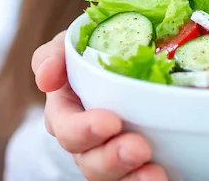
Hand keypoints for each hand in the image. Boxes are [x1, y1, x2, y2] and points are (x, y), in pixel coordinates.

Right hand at [32, 31, 167, 180]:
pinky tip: (162, 175)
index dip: (82, 128)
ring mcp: (109, 155)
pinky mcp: (134, 165)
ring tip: (153, 172)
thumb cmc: (100, 51)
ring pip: (110, 175)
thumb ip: (56, 53)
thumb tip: (46, 77)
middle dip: (110, 157)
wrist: (142, 61)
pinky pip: (135, 179)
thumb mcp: (75, 42)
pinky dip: (147, 180)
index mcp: (66, 110)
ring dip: (130, 176)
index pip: (63, 125)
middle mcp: (84, 139)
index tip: (110, 122)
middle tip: (138, 148)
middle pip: (87, 159)